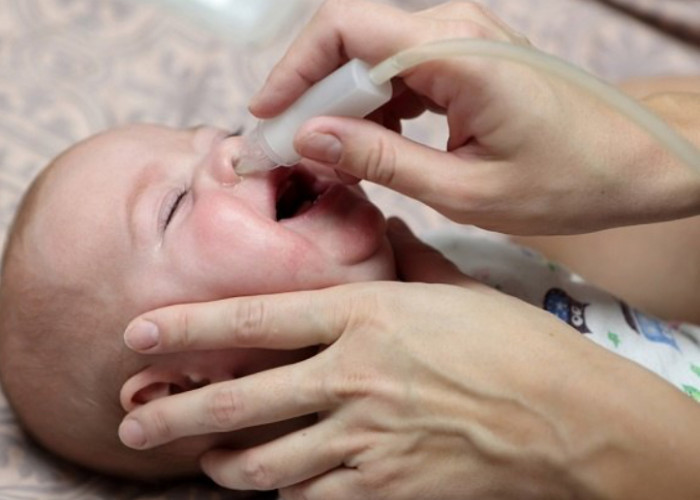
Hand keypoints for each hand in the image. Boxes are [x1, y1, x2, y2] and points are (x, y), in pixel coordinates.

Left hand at [118, 220, 699, 498]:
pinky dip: (287, 494)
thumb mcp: (454, 288)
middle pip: (240, 399)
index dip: (188, 326)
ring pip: (265, 461)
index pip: (255, 317)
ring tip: (203, 460)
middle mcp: (352, 375)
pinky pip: (311, 498)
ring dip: (224, 463)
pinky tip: (278, 487)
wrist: (565, 417)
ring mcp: (365, 437)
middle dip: (175, 412)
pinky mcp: (385, 485)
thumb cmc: (512, 344)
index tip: (140, 332)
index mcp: (365, 315)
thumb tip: (384, 232)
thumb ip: (406, 261)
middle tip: (133, 419)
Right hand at [250, 0, 699, 233]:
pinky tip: (367, 145)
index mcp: (456, 53)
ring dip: (337, 102)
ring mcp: (459, 38)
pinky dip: (370, 106)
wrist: (632, 161)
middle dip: (307, 92)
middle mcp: (454, 29)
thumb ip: (381, 161)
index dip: (292, 71)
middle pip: (348, 38)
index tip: (266, 117)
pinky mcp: (462, 57)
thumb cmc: (568, 180)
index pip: (344, 31)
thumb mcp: (466, 191)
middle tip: (285, 147)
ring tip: (322, 155)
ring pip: (368, 54)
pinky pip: (395, 69)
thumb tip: (310, 138)